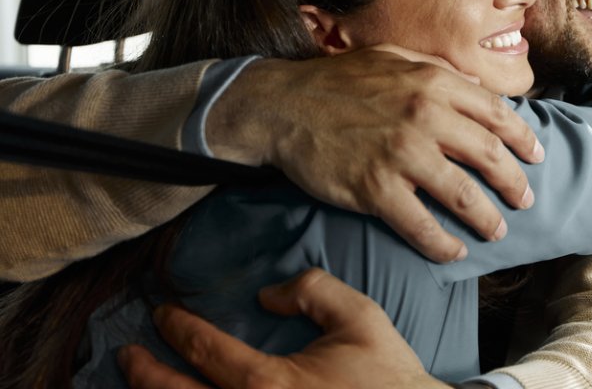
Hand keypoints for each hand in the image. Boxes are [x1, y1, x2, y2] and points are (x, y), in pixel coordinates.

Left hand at [118, 269, 449, 388]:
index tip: (164, 314)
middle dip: (144, 373)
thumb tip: (269, 296)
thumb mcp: (359, 318)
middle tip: (128, 353)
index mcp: (269, 384)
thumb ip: (312, 290)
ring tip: (142, 383)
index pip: (205, 352)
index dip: (178, 329)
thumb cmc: (385, 376)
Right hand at [206, 45, 543, 261]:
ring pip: (463, 195)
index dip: (523, 138)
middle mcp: (425, 116)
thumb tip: (479, 86)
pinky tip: (453, 252)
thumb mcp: (394, 57)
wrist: (282, 105)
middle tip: (525, 199)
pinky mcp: (375, 189)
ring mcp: (401, 154)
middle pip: (490, 156)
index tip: (536, 156)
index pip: (497, 114)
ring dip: (487, 218)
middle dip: (515, 183)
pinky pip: (421, 225)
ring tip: (497, 231)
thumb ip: (439, 70)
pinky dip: (443, 244)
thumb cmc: (340, 81)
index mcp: (434, 82)